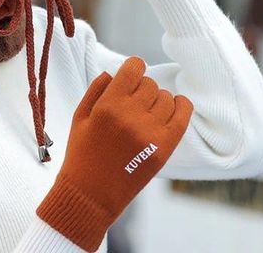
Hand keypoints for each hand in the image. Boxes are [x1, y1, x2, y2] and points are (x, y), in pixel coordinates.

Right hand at [36, 56, 193, 251]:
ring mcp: (149, 133)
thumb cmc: (82, 153)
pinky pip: (182, 115)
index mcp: (108, 105)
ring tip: (147, 111)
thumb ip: (96, 89)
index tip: (131, 74)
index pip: (134, 68)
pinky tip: (174, 105)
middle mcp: (131, 116)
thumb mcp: (80, 116)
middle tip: (133, 101)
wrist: (91, 195)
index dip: (133, 67)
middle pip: (149, 84)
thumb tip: (114, 71)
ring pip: (166, 98)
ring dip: (157, 99)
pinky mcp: (163, 148)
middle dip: (141, 87)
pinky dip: (181, 106)